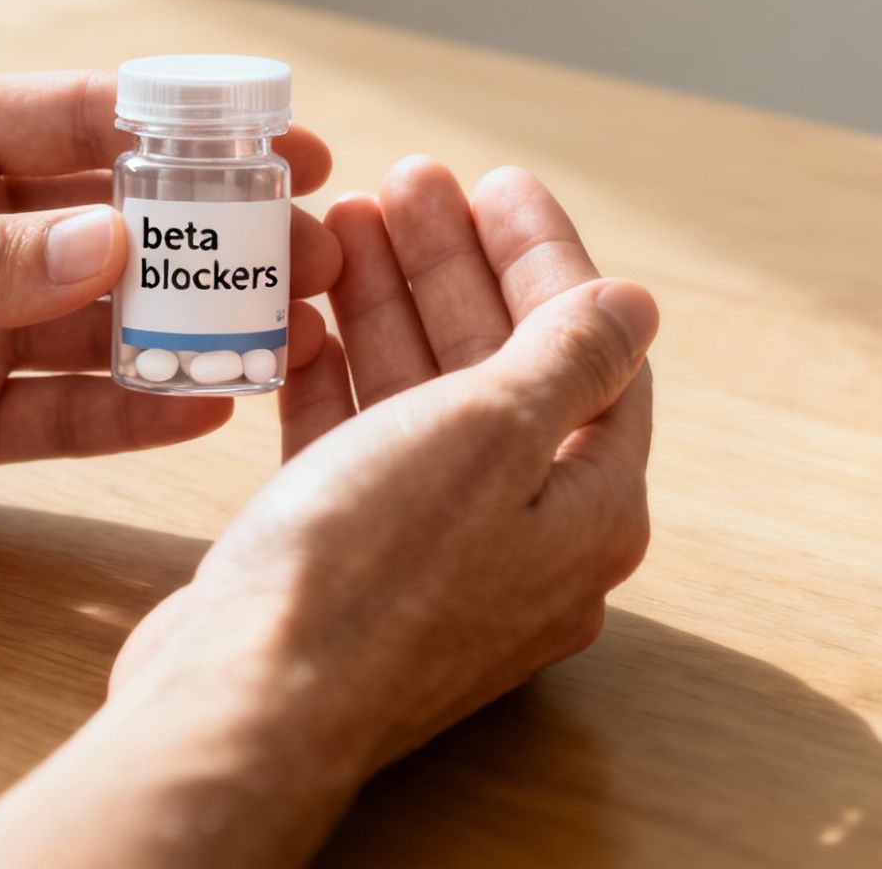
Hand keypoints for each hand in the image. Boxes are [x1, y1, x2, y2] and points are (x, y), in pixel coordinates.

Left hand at [0, 72, 340, 552]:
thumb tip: (112, 238)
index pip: (72, 123)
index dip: (182, 134)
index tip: (278, 144)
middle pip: (107, 224)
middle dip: (209, 236)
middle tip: (310, 249)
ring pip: (96, 321)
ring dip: (186, 326)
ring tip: (287, 331)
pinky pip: (55, 410)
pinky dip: (126, 412)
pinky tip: (203, 408)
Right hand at [0, 157, 655, 868]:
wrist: (244, 697)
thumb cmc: (370, 569)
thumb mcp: (490, 433)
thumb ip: (569, 358)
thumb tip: (637, 307)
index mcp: (586, 511)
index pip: (592, 354)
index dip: (545, 259)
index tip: (495, 184)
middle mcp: (520, 536)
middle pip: (501, 369)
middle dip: (454, 269)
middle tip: (406, 185)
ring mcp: (429, 554)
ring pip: (422, 402)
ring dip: (390, 308)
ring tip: (346, 224)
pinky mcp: (347, 564)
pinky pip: (357, 450)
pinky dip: (338, 380)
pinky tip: (306, 318)